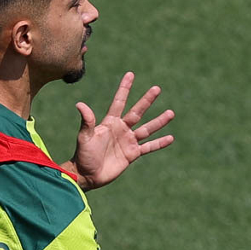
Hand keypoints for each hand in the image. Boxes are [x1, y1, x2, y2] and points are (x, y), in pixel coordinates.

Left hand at [63, 72, 174, 190]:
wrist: (87, 175)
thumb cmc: (83, 155)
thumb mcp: (85, 137)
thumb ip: (87, 122)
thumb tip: (80, 104)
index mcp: (110, 122)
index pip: (119, 102)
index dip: (125, 88)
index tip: (130, 74)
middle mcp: (121, 129)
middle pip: (137, 112)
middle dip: (147, 100)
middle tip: (157, 88)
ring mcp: (128, 141)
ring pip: (147, 129)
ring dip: (159, 121)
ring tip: (171, 113)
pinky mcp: (132, 154)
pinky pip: (149, 147)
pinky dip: (159, 143)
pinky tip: (170, 138)